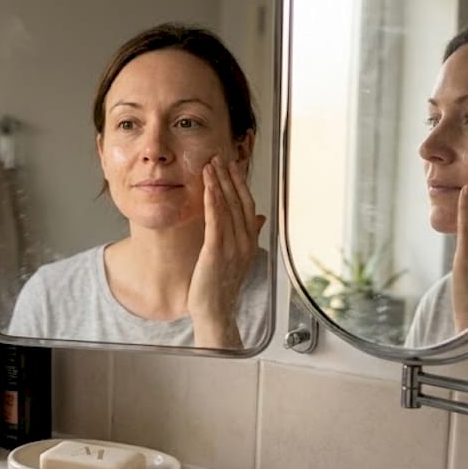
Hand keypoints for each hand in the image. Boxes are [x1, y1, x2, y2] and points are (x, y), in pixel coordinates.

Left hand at [189, 157, 266, 347]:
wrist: (215, 313)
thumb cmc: (222, 288)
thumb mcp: (238, 258)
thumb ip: (248, 236)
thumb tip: (259, 218)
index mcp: (250, 242)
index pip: (247, 205)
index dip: (240, 183)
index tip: (233, 164)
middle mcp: (245, 242)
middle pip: (240, 201)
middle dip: (230, 177)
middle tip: (221, 155)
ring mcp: (233, 247)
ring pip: (228, 207)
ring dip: (220, 183)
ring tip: (211, 164)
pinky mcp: (217, 252)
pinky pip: (216, 220)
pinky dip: (213, 200)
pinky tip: (208, 186)